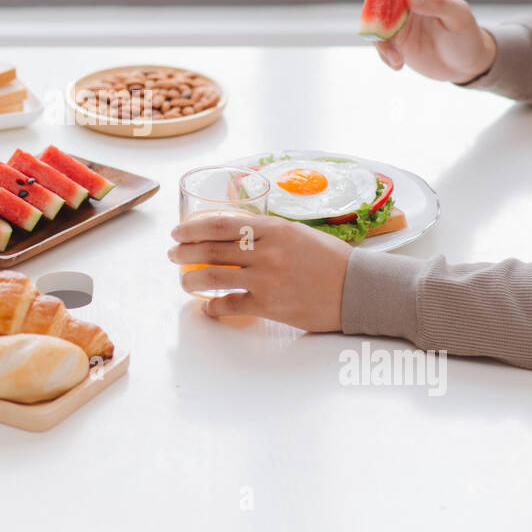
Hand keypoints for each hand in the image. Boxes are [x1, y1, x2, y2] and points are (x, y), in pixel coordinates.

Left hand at [168, 213, 351, 331]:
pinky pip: (232, 306)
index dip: (193, 228)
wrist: (359, 289)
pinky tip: (207, 307)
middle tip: (172, 255)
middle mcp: (266, 251)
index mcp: (273, 228)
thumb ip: (267, 233)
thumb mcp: (298, 233)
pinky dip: (214, 307)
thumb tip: (234, 235)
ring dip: (191, 279)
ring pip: (215, 277)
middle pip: (211, 249)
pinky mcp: (271, 305)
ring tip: (182, 281)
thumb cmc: (332, 259)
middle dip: (185, 252)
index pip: (221, 224)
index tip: (177, 232)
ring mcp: (267, 279)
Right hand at [374, 0, 496, 83]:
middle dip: (374, 13)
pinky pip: (378, 42)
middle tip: (385, 33)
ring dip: (380, 39)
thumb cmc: (467, 34)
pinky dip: (384, 54)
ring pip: (372, 20)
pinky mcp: (393, 39)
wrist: (466, 65)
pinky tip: (398, 64)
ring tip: (398, 58)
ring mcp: (396, 19)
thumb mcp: (459, 16)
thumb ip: (437, 3)